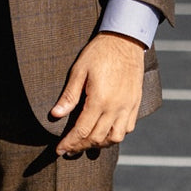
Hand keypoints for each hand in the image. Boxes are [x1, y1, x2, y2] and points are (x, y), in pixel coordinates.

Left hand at [50, 32, 145, 157]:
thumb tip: (55, 115)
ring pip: (116, 137)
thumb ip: (69, 96)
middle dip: (81, 146)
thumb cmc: (99, 53)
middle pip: (98, 138)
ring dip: (100, 144)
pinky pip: (128, 128)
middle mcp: (116, 107)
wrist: (125, 40)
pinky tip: (105, 132)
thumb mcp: (79, 71)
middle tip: (69, 149)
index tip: (59, 150)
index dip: (69, 143)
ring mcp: (128, 106)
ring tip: (87, 143)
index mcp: (99, 100)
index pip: (82, 130)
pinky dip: (116, 135)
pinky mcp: (135, 103)